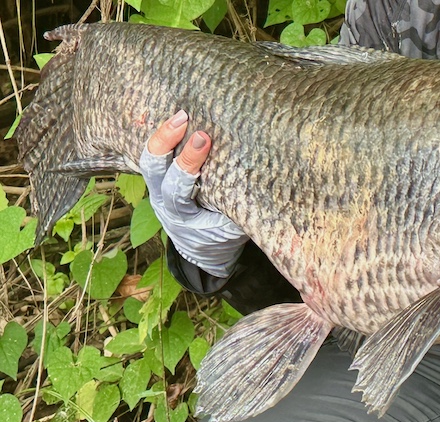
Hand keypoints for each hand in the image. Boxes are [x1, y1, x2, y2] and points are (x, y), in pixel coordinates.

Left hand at [140, 110, 248, 277]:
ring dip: (162, 135)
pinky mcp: (160, 181)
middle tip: (183, 118)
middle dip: (164, 140)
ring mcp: (157, 190)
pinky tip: (178, 121)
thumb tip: (254, 174)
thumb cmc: (221, 239)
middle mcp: (161, 202)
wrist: (202, 252)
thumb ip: (236, 206)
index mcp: (179, 216)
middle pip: (151, 168)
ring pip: (149, 160)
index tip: (204, 139)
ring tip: (180, 114)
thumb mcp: (233, 229)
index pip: (176, 187)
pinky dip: (165, 139)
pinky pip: (157, 158)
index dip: (188, 162)